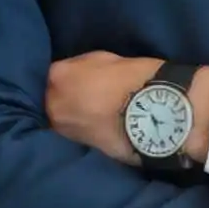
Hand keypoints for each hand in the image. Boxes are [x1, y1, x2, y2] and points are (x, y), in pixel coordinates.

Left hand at [45, 51, 208, 166]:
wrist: (156, 115)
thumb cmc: (134, 79)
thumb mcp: (104, 58)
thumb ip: (82, 67)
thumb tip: (78, 76)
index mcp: (58, 77)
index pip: (54, 75)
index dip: (69, 77)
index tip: (81, 79)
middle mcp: (52, 105)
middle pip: (53, 99)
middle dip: (66, 98)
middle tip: (87, 97)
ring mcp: (63, 130)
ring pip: (63, 119)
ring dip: (74, 116)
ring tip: (95, 114)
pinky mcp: (78, 149)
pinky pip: (76, 134)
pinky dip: (84, 131)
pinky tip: (99, 127)